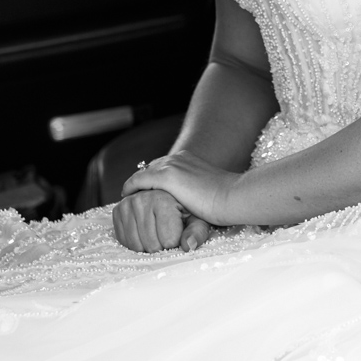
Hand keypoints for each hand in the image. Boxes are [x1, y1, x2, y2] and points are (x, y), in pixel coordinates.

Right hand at [110, 187, 213, 252]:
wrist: (172, 194)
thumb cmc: (187, 208)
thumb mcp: (198, 218)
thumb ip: (196, 232)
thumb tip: (187, 246)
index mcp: (163, 199)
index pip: (168, 240)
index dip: (176, 242)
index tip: (179, 230)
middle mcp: (141, 199)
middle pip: (152, 245)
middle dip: (162, 246)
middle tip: (167, 232)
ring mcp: (127, 205)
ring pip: (136, 245)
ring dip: (148, 245)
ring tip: (157, 231)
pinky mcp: (117, 211)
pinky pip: (124, 241)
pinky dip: (136, 243)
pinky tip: (145, 233)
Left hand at [122, 151, 239, 232]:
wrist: (234, 197)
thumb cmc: (226, 199)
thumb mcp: (206, 191)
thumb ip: (192, 193)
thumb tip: (188, 202)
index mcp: (187, 158)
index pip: (161, 166)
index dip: (151, 179)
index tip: (144, 193)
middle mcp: (177, 158)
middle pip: (149, 168)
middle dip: (141, 181)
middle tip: (133, 197)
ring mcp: (171, 166)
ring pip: (143, 174)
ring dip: (135, 186)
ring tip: (128, 199)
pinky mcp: (166, 176)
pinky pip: (138, 181)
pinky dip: (131, 188)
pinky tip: (126, 197)